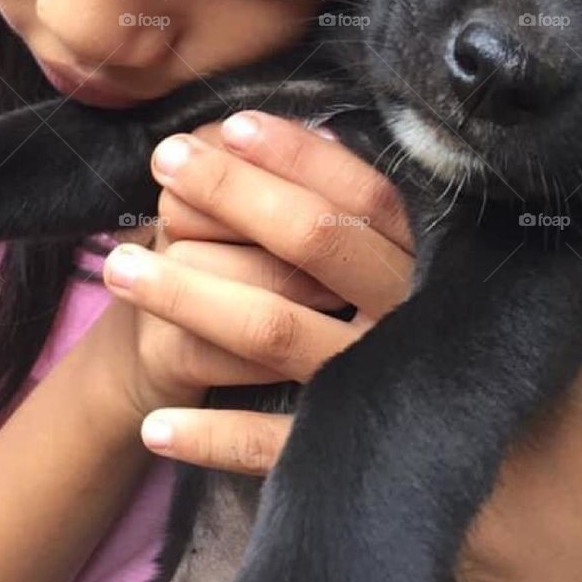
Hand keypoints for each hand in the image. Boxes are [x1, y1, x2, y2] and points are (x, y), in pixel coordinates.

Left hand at [89, 110, 411, 434]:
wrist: (462, 457)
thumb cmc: (401, 314)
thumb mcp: (402, 258)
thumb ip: (356, 208)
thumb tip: (290, 135)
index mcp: (420, 258)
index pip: (360, 193)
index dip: (298, 155)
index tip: (233, 124)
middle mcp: (402, 315)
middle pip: (311, 241)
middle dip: (232, 194)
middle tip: (164, 159)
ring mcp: (370, 385)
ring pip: (271, 329)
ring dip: (188, 296)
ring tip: (118, 268)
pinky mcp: (342, 450)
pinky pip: (269, 443)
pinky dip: (210, 434)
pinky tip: (155, 425)